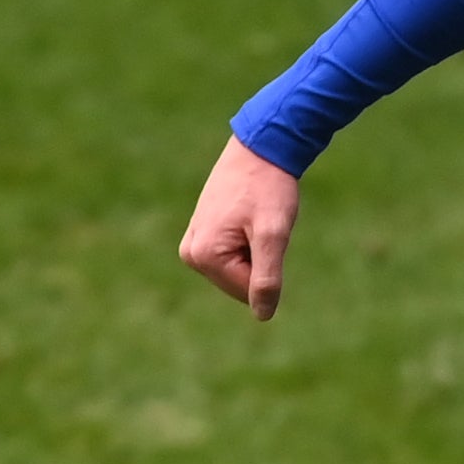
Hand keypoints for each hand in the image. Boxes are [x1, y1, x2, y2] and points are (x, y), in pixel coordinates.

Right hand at [177, 137, 302, 320]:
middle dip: (260, 260)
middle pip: (239, 284)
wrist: (261, 148)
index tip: (266, 231)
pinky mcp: (201, 234)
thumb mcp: (273, 234)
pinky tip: (247, 217)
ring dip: (256, 251)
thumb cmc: (268, 188)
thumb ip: (267, 278)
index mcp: (203, 256)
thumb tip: (263, 315)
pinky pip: (233, 256)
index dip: (270, 267)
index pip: (248, 292)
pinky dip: (249, 243)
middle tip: (260, 224)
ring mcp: (193, 244)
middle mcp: (191, 254)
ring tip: (253, 219)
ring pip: (238, 271)